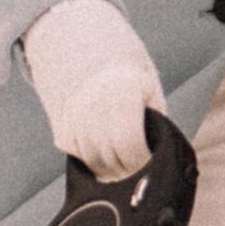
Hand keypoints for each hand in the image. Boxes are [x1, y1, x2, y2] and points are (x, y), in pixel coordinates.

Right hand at [23, 0, 164, 176]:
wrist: (86, 53)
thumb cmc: (128, 76)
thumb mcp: (150, 88)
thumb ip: (157, 119)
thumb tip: (162, 153)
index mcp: (124, 94)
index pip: (130, 144)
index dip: (141, 160)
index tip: (148, 163)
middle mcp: (96, 106)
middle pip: (111, 156)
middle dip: (126, 170)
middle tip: (136, 172)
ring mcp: (75, 117)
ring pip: (92, 159)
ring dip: (108, 168)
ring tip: (121, 166)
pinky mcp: (62, 126)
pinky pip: (77, 154)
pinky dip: (91, 159)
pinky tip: (102, 152)